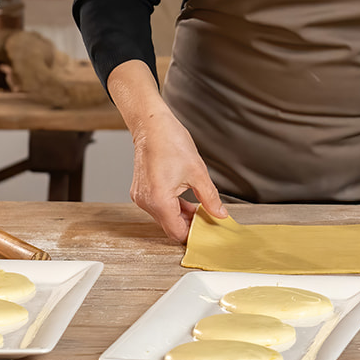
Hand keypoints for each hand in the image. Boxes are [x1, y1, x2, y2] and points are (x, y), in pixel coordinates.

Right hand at [128, 107, 226, 241]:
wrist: (152, 125)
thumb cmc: (171, 142)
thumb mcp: (198, 172)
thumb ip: (210, 198)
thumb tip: (220, 214)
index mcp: (159, 199)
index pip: (176, 232)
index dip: (193, 234)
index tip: (207, 230)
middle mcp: (146, 202)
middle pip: (169, 226)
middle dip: (188, 224)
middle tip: (207, 218)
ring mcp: (140, 197)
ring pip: (163, 216)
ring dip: (180, 215)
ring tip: (198, 206)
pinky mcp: (139, 190)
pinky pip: (157, 206)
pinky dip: (170, 206)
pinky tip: (184, 199)